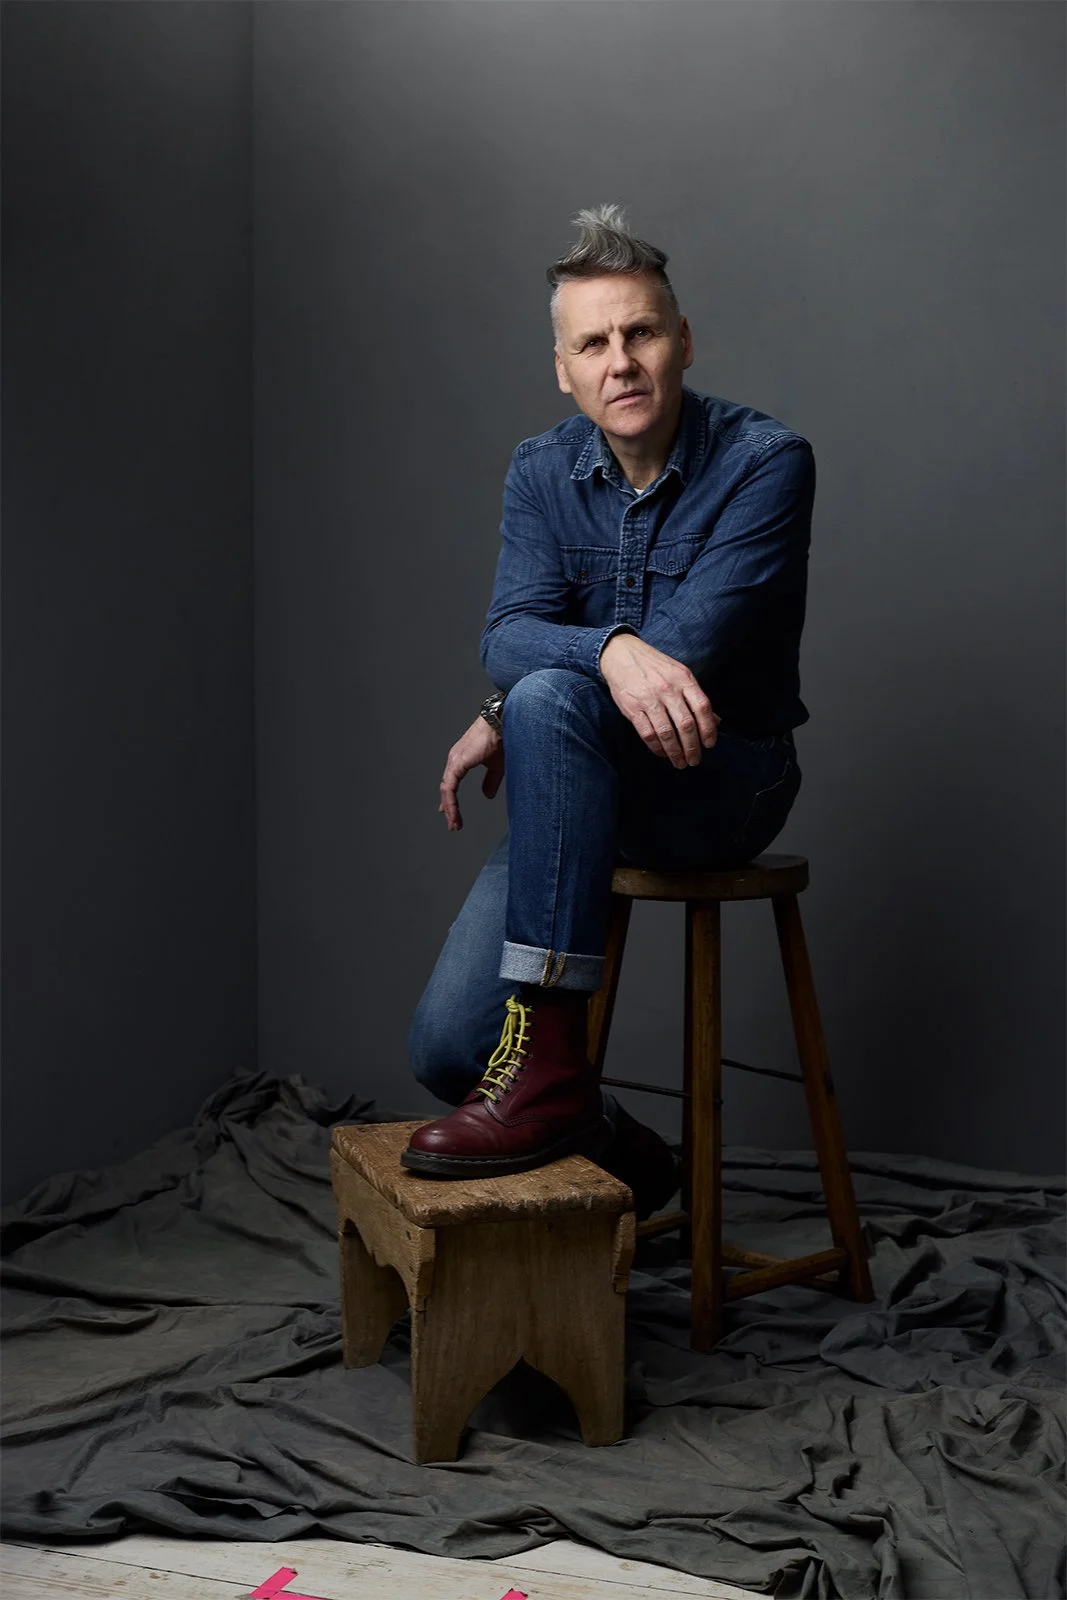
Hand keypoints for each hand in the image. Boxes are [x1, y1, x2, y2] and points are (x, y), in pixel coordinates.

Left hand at [438, 716, 504, 830]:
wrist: (504, 725)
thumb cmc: (502, 739)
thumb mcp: (497, 766)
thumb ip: (491, 781)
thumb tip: (487, 796)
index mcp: (462, 759)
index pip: (451, 782)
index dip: (450, 798)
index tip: (450, 812)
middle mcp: (455, 759)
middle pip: (446, 787)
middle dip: (449, 807)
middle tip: (453, 823)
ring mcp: (454, 760)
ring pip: (446, 789)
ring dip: (449, 808)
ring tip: (454, 823)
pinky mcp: (457, 763)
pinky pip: (449, 787)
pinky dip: (450, 801)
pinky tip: (452, 813)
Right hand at [599, 635, 719, 767]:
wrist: (621, 655)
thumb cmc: (654, 666)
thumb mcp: (679, 674)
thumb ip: (695, 697)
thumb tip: (715, 721)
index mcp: (683, 679)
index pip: (702, 708)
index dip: (709, 729)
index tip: (709, 745)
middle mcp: (668, 689)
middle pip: (686, 724)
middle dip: (692, 747)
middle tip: (694, 760)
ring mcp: (649, 699)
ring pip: (667, 733)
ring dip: (675, 752)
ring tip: (680, 762)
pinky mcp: (632, 708)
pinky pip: (648, 733)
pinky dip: (657, 748)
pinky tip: (662, 753)